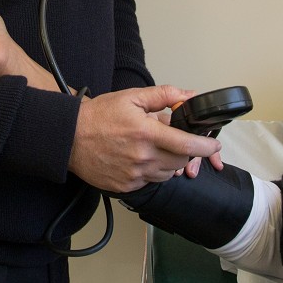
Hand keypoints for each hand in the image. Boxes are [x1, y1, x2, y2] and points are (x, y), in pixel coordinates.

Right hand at [69, 85, 221, 192]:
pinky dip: (151, 171)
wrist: (69, 138)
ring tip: (154, 148)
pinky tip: (139, 159)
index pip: (187, 144)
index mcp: (146, 133)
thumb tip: (187, 95)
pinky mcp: (126, 186)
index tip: (214, 145)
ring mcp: (134, 174)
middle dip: (185, 151)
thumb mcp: (131, 98)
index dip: (206, 146)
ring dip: (168, 162)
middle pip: (180, 161)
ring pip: (167, 174)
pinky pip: (149, 182)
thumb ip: (162, 96)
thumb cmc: (98, 117)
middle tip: (176, 140)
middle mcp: (143, 157)